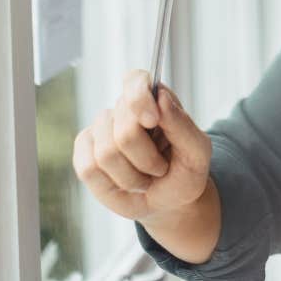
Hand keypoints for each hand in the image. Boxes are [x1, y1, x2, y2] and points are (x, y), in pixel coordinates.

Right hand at [73, 70, 211, 222]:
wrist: (169, 201)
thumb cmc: (185, 171)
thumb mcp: (197, 151)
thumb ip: (181, 124)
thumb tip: (160, 97)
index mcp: (154, 99)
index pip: (135, 80)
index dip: (139, 99)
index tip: (152, 120)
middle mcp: (123, 110)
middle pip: (125, 129)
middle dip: (147, 158)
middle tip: (160, 168)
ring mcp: (100, 130)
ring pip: (106, 153)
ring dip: (132, 176)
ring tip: (145, 177)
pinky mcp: (84, 153)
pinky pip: (88, 169)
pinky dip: (112, 185)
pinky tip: (125, 183)